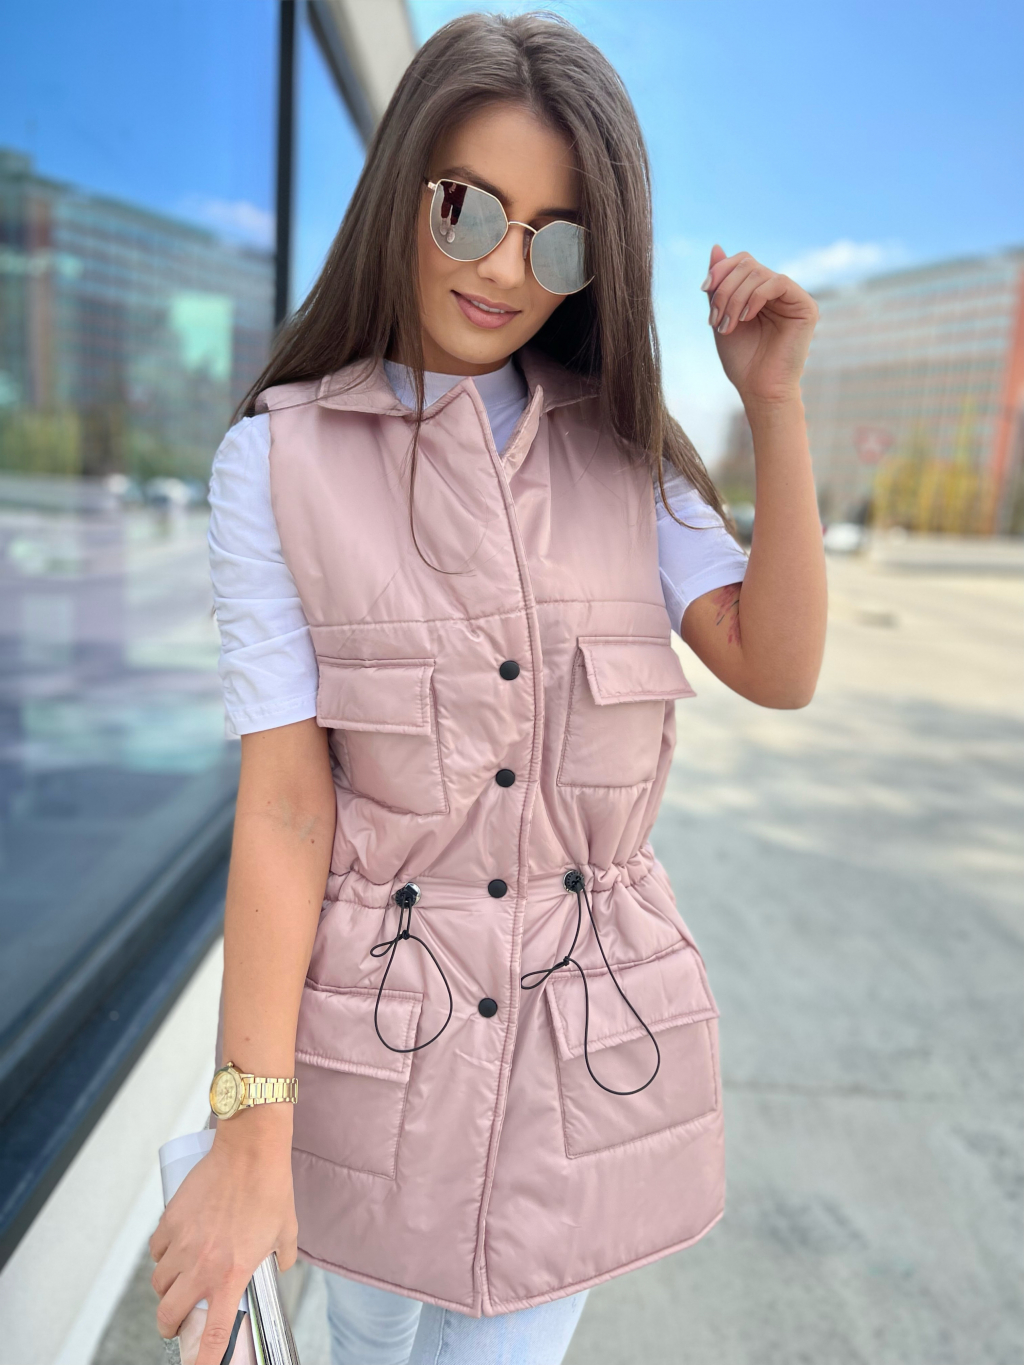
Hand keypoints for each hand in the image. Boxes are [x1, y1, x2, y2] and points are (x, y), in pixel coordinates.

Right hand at [149, 1111, 296, 1364]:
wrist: (249, 1150)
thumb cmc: (271, 1187)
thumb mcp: (286, 1231)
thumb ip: (282, 1258)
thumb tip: (279, 1268)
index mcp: (232, 1274)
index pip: (212, 1332)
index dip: (203, 1360)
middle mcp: (202, 1265)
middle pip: (168, 1314)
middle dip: (170, 1325)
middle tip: (177, 1321)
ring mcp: (182, 1243)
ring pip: (158, 1283)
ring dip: (167, 1288)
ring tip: (181, 1278)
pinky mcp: (170, 1221)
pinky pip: (156, 1251)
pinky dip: (163, 1256)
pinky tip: (176, 1248)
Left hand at [702, 245, 816, 405]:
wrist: (758, 389)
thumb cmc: (742, 360)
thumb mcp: (720, 317)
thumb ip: (718, 286)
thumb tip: (716, 247)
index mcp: (759, 292)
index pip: (741, 261)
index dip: (721, 269)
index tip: (704, 289)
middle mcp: (777, 291)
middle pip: (748, 264)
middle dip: (725, 289)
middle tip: (715, 319)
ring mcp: (793, 297)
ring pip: (759, 273)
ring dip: (735, 297)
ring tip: (727, 325)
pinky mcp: (806, 306)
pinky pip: (778, 282)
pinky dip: (756, 296)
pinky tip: (746, 318)